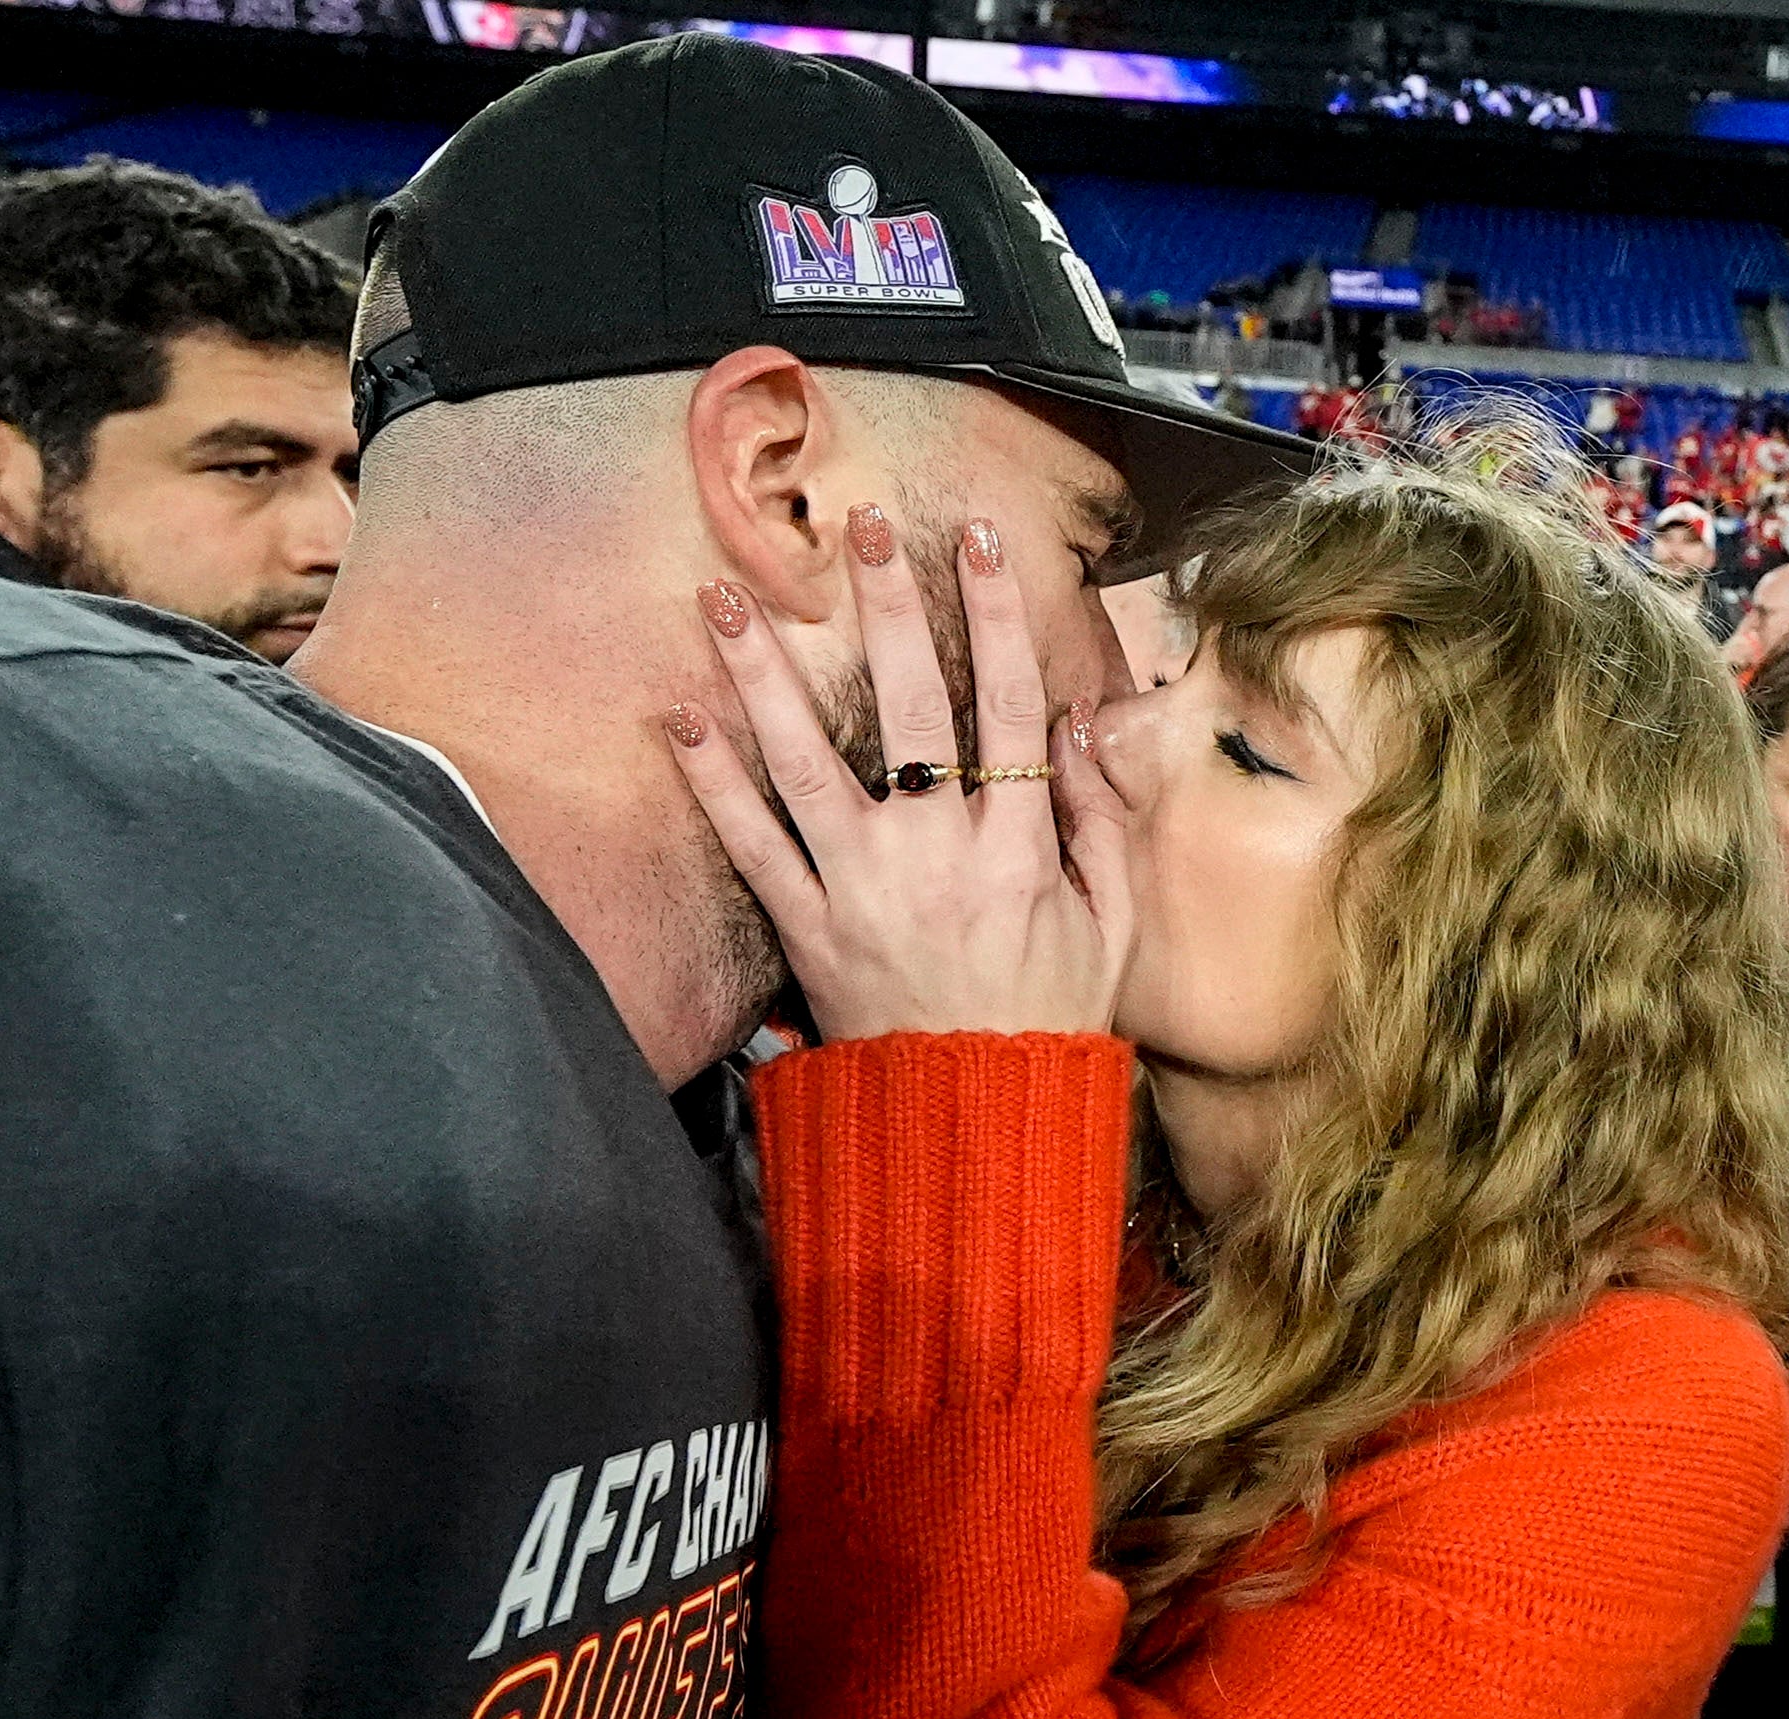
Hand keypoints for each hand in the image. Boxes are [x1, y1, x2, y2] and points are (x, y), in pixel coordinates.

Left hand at [664, 503, 1131, 1041]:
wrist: (976, 1122)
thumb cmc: (1048, 1019)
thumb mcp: (1110, 923)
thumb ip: (1098, 822)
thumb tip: (1078, 723)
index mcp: (1018, 847)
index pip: (1010, 703)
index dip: (995, 613)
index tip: (975, 537)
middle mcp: (936, 855)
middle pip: (911, 705)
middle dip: (886, 607)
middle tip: (859, 526)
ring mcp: (861, 890)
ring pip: (807, 762)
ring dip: (763, 675)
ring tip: (726, 597)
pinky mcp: (805, 931)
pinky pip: (750, 847)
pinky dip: (712, 783)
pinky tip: (677, 719)